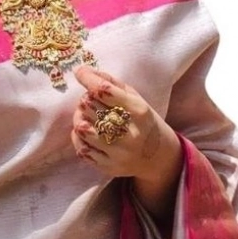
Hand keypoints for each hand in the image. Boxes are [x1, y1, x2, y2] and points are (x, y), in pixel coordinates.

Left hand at [71, 65, 181, 183]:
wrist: (158, 156)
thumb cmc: (142, 120)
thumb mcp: (135, 98)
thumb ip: (110, 83)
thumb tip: (83, 71)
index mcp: (139, 111)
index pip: (105, 91)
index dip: (88, 79)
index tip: (80, 73)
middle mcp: (130, 133)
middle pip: (91, 108)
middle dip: (85, 100)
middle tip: (88, 100)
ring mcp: (120, 153)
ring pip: (83, 129)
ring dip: (79, 118)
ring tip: (85, 116)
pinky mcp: (110, 167)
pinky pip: (82, 149)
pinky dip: (79, 138)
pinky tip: (86, 132)